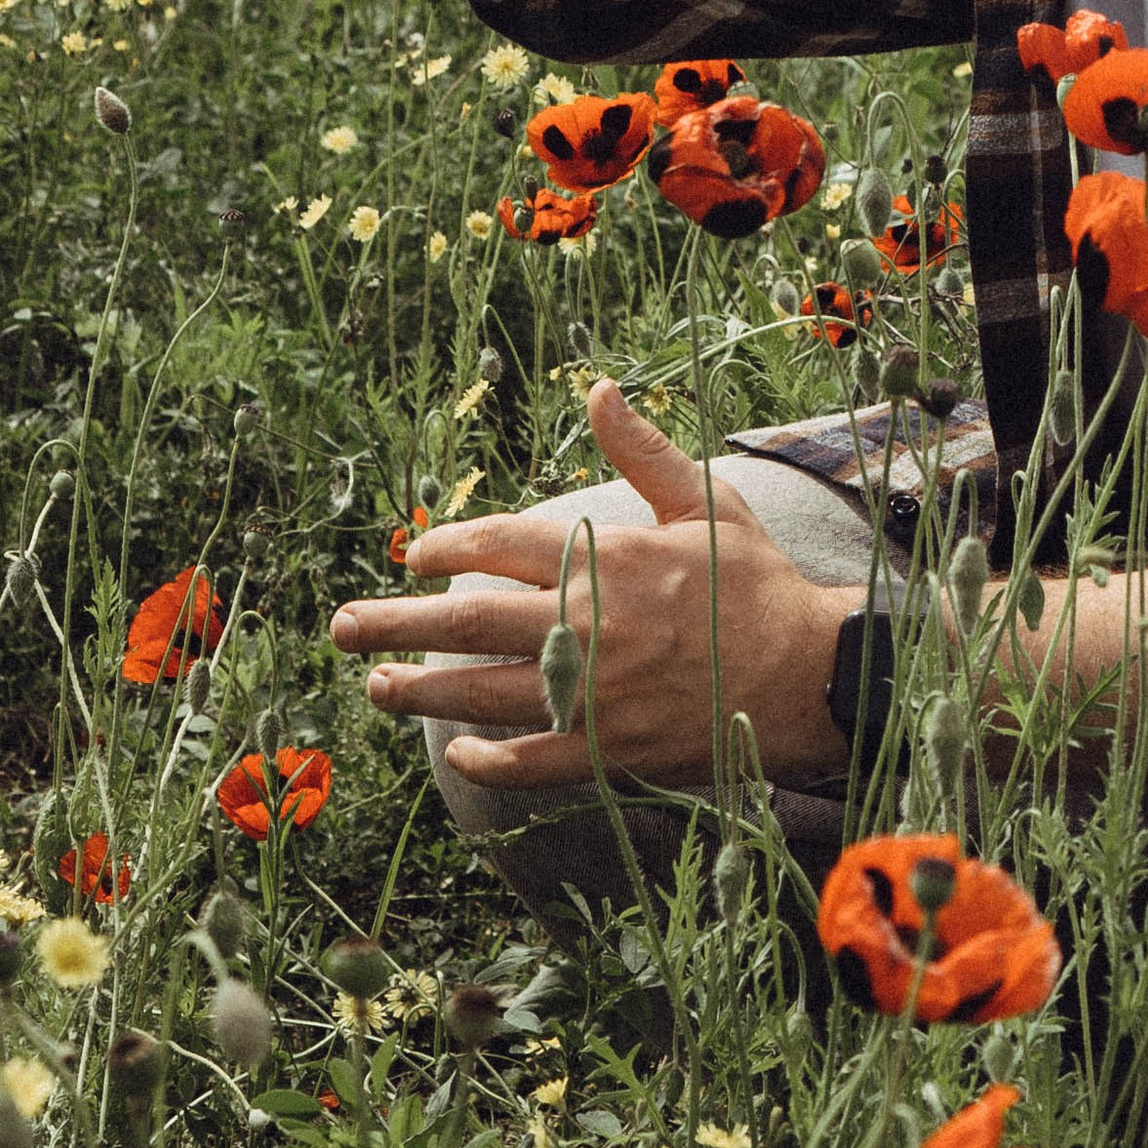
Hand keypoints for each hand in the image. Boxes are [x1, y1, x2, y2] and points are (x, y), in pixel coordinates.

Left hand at [328, 382, 860, 791]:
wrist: (806, 672)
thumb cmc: (756, 582)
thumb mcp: (705, 501)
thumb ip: (641, 449)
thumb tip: (598, 387)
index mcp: (605, 556)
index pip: (497, 545)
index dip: (444, 547)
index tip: (414, 553)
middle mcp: (587, 623)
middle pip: (465, 620)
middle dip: (395, 621)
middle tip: (342, 625)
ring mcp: (593, 693)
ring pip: (481, 691)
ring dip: (419, 689)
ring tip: (375, 686)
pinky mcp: (608, 750)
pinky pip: (529, 760)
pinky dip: (487, 760)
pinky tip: (458, 756)